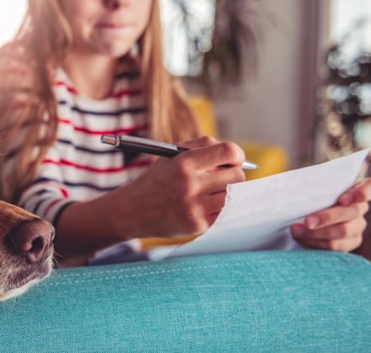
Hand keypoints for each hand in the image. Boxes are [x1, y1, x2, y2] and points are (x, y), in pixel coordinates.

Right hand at [120, 136, 246, 238]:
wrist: (132, 210)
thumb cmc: (157, 179)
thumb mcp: (172, 155)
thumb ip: (202, 146)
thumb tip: (235, 154)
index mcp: (184, 162)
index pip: (228, 152)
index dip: (237, 154)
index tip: (234, 159)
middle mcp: (190, 184)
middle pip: (236, 176)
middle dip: (232, 174)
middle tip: (221, 177)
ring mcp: (195, 207)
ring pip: (234, 196)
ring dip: (227, 192)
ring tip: (212, 191)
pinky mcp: (198, 225)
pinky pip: (225, 213)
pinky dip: (220, 208)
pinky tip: (205, 205)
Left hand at [291, 177, 370, 251]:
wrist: (302, 215)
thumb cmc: (307, 197)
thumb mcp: (310, 188)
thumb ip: (310, 186)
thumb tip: (289, 187)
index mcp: (356, 189)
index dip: (362, 193)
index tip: (343, 199)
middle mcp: (361, 208)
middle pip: (353, 212)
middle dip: (327, 217)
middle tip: (306, 221)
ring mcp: (357, 227)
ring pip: (343, 232)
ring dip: (317, 232)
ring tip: (296, 230)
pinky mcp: (349, 243)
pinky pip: (335, 247)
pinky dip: (316, 243)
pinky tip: (301, 238)